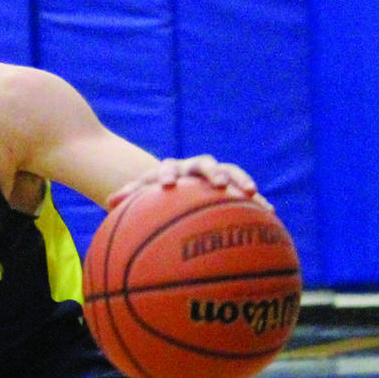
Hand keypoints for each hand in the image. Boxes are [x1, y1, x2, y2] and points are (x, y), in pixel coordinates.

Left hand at [105, 156, 265, 209]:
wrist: (173, 181)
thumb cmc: (153, 193)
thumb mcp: (140, 194)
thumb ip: (128, 196)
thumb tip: (108, 202)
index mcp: (170, 168)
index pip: (168, 167)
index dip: (168, 174)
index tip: (167, 185)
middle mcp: (194, 167)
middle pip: (204, 165)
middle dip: (212, 173)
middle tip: (218, 184)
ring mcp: (214, 173)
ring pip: (229, 172)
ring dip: (238, 180)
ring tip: (250, 192)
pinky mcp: (230, 183)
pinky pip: (245, 190)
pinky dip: (256, 200)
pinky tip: (269, 212)